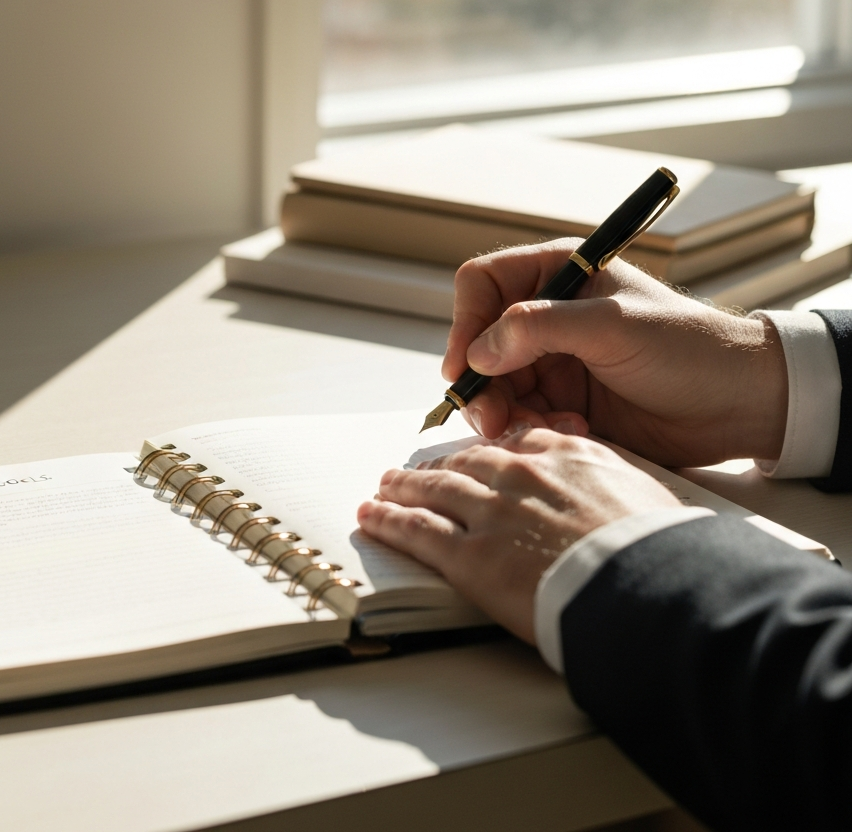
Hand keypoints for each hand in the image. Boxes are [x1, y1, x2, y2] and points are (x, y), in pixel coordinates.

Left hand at [357, 430, 681, 643]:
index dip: (482, 451)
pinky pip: (416, 531)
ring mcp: (490, 513)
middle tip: (413, 471)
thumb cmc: (658, 549)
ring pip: (432, 491)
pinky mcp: (469, 555)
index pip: (510, 444)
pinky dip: (388, 521)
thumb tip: (614, 492)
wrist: (647, 586)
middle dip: (434, 467)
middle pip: (463, 464)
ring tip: (384, 487)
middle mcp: (519, 476)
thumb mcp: (645, 495)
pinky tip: (371, 516)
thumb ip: (613, 483)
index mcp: (563, 456)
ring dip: (403, 488)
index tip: (471, 456)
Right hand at [444, 239, 787, 466]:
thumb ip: (539, 329)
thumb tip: (478, 352)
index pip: (482, 285)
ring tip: (551, 426)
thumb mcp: (612, 327)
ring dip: (510, 412)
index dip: (466, 324)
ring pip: (495, 386)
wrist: (738, 403)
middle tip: (495, 420)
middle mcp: (547, 314)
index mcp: (558, 274)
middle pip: (479, 343)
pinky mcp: (563, 399)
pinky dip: (535, 428)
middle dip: (484, 384)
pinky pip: (522, 415)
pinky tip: (574, 429)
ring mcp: (553, 359)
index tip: (465, 368)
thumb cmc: (688, 348)